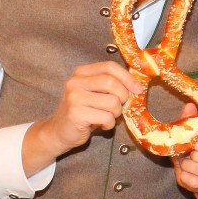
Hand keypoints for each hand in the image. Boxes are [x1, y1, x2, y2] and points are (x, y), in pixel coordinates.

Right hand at [23, 61, 141, 174]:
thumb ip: (109, 85)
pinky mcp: (76, 114)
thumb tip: (136, 85)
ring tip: (108, 116)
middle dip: (123, 96)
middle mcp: (75, 82)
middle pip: (111, 83)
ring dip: (116, 113)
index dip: (127, 77)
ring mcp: (74, 98)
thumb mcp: (94, 93)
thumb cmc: (83, 111)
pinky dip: (109, 123)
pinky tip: (102, 124)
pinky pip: (106, 117)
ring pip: (112, 102)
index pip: (109, 67)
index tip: (138, 89)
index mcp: (81, 72)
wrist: (59, 131)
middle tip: (120, 105)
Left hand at [171, 102, 197, 193]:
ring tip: (184, 162)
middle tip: (189, 154)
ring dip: (189, 166)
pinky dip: (187, 178)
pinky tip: (184, 173)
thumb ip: (191, 119)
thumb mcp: (192, 131)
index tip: (197, 144)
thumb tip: (189, 106)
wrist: (189, 163)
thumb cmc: (193, 144)